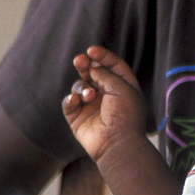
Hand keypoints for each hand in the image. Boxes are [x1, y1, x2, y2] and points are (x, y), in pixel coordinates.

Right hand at [62, 45, 146, 161]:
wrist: (117, 144)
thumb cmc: (125, 115)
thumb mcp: (120, 87)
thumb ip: (104, 74)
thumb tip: (91, 66)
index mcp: (123, 87)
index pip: (112, 66)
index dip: (102, 56)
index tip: (92, 50)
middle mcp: (107, 95)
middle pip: (93, 74)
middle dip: (86, 65)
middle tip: (79, 60)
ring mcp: (92, 106)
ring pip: (80, 86)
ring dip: (82, 87)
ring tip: (89, 95)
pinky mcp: (78, 118)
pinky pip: (69, 103)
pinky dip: (70, 99)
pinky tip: (76, 100)